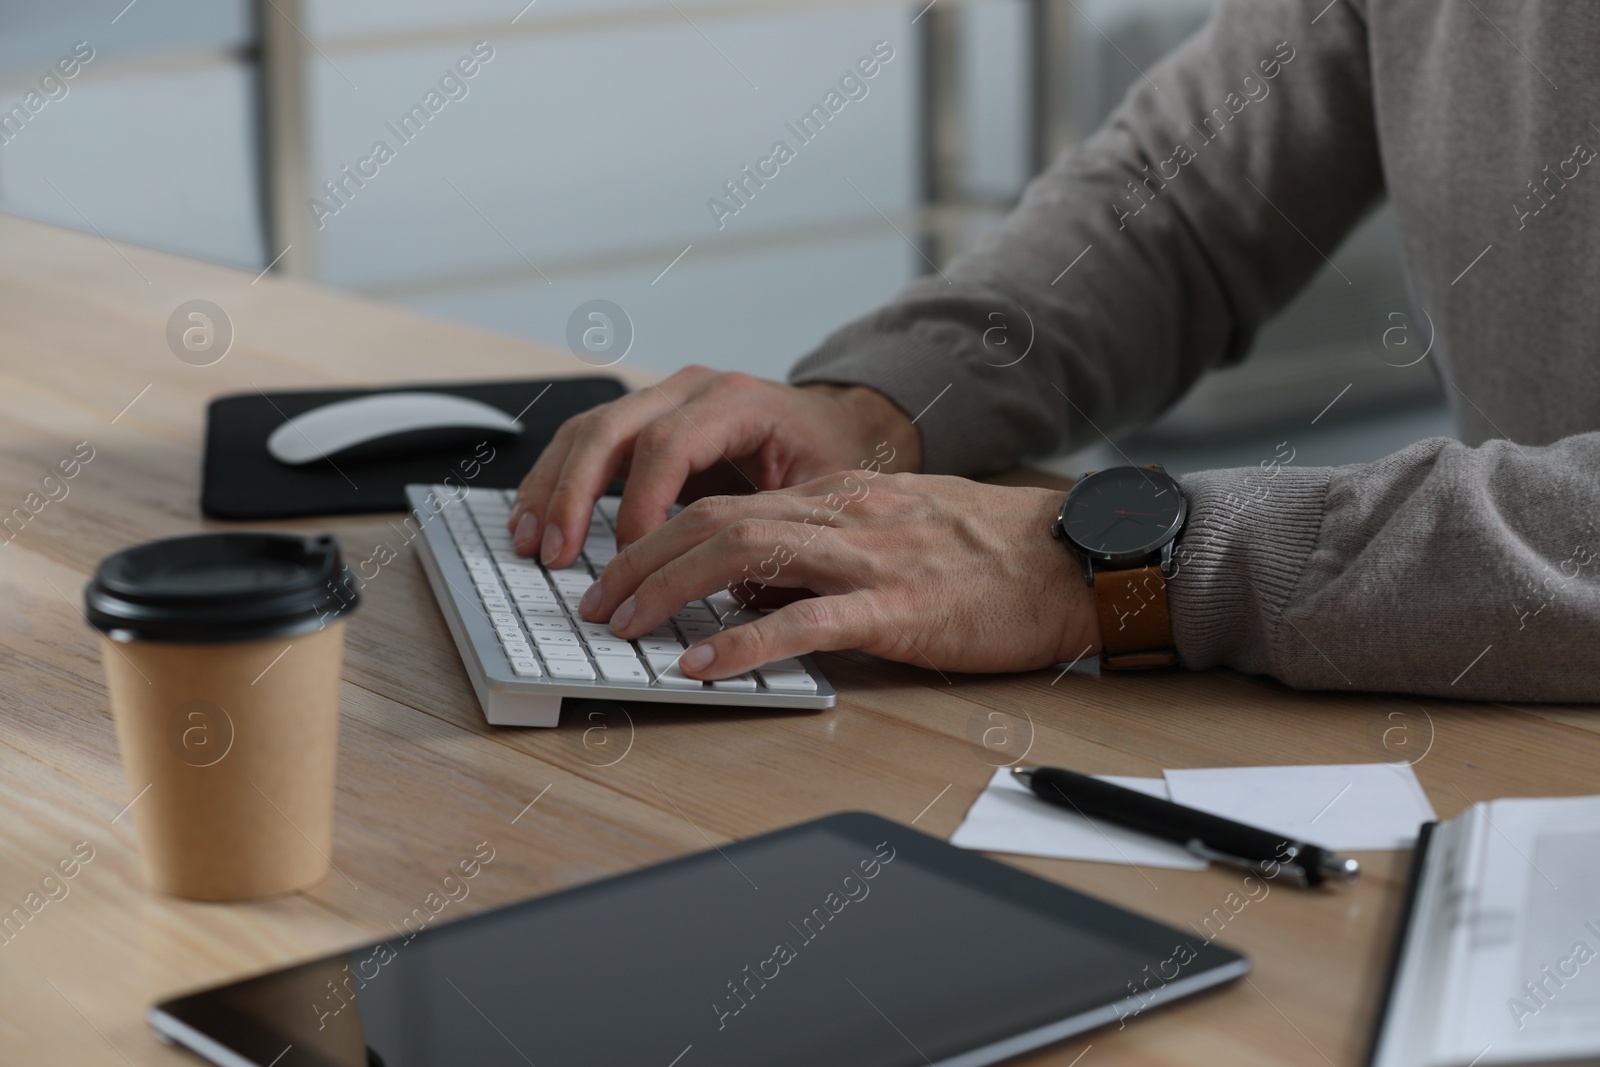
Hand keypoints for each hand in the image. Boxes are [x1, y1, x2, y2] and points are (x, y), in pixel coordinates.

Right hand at [507, 366, 920, 567]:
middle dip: (575, 495)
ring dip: (552, 489)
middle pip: (612, 429)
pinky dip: (556, 481)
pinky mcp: (643, 419)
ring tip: (530, 542)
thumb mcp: (821, 493)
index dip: (641, 505)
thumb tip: (740, 593)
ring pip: (587, 431)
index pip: (669, 445)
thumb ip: (781, 532)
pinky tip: (535, 519)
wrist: (832, 424)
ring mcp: (662, 398)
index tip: (632, 558)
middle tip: (556, 553)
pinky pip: (586, 441)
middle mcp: (692, 389)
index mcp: (738, 401)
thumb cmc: (828, 461)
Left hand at [574, 472, 1101, 678]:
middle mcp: (843, 514)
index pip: (726, 501)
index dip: (657, 534)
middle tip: (596, 599)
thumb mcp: (894, 532)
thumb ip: (824, 551)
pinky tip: (703, 663)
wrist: (1076, 558)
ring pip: (744, 552)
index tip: (617, 569)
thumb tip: (752, 590)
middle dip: (640, 557)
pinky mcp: (900, 609)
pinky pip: (807, 620)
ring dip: (669, 587)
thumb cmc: (991, 554)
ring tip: (623, 623)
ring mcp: (869, 558)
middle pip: (714, 519)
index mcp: (839, 497)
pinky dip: (746, 642)